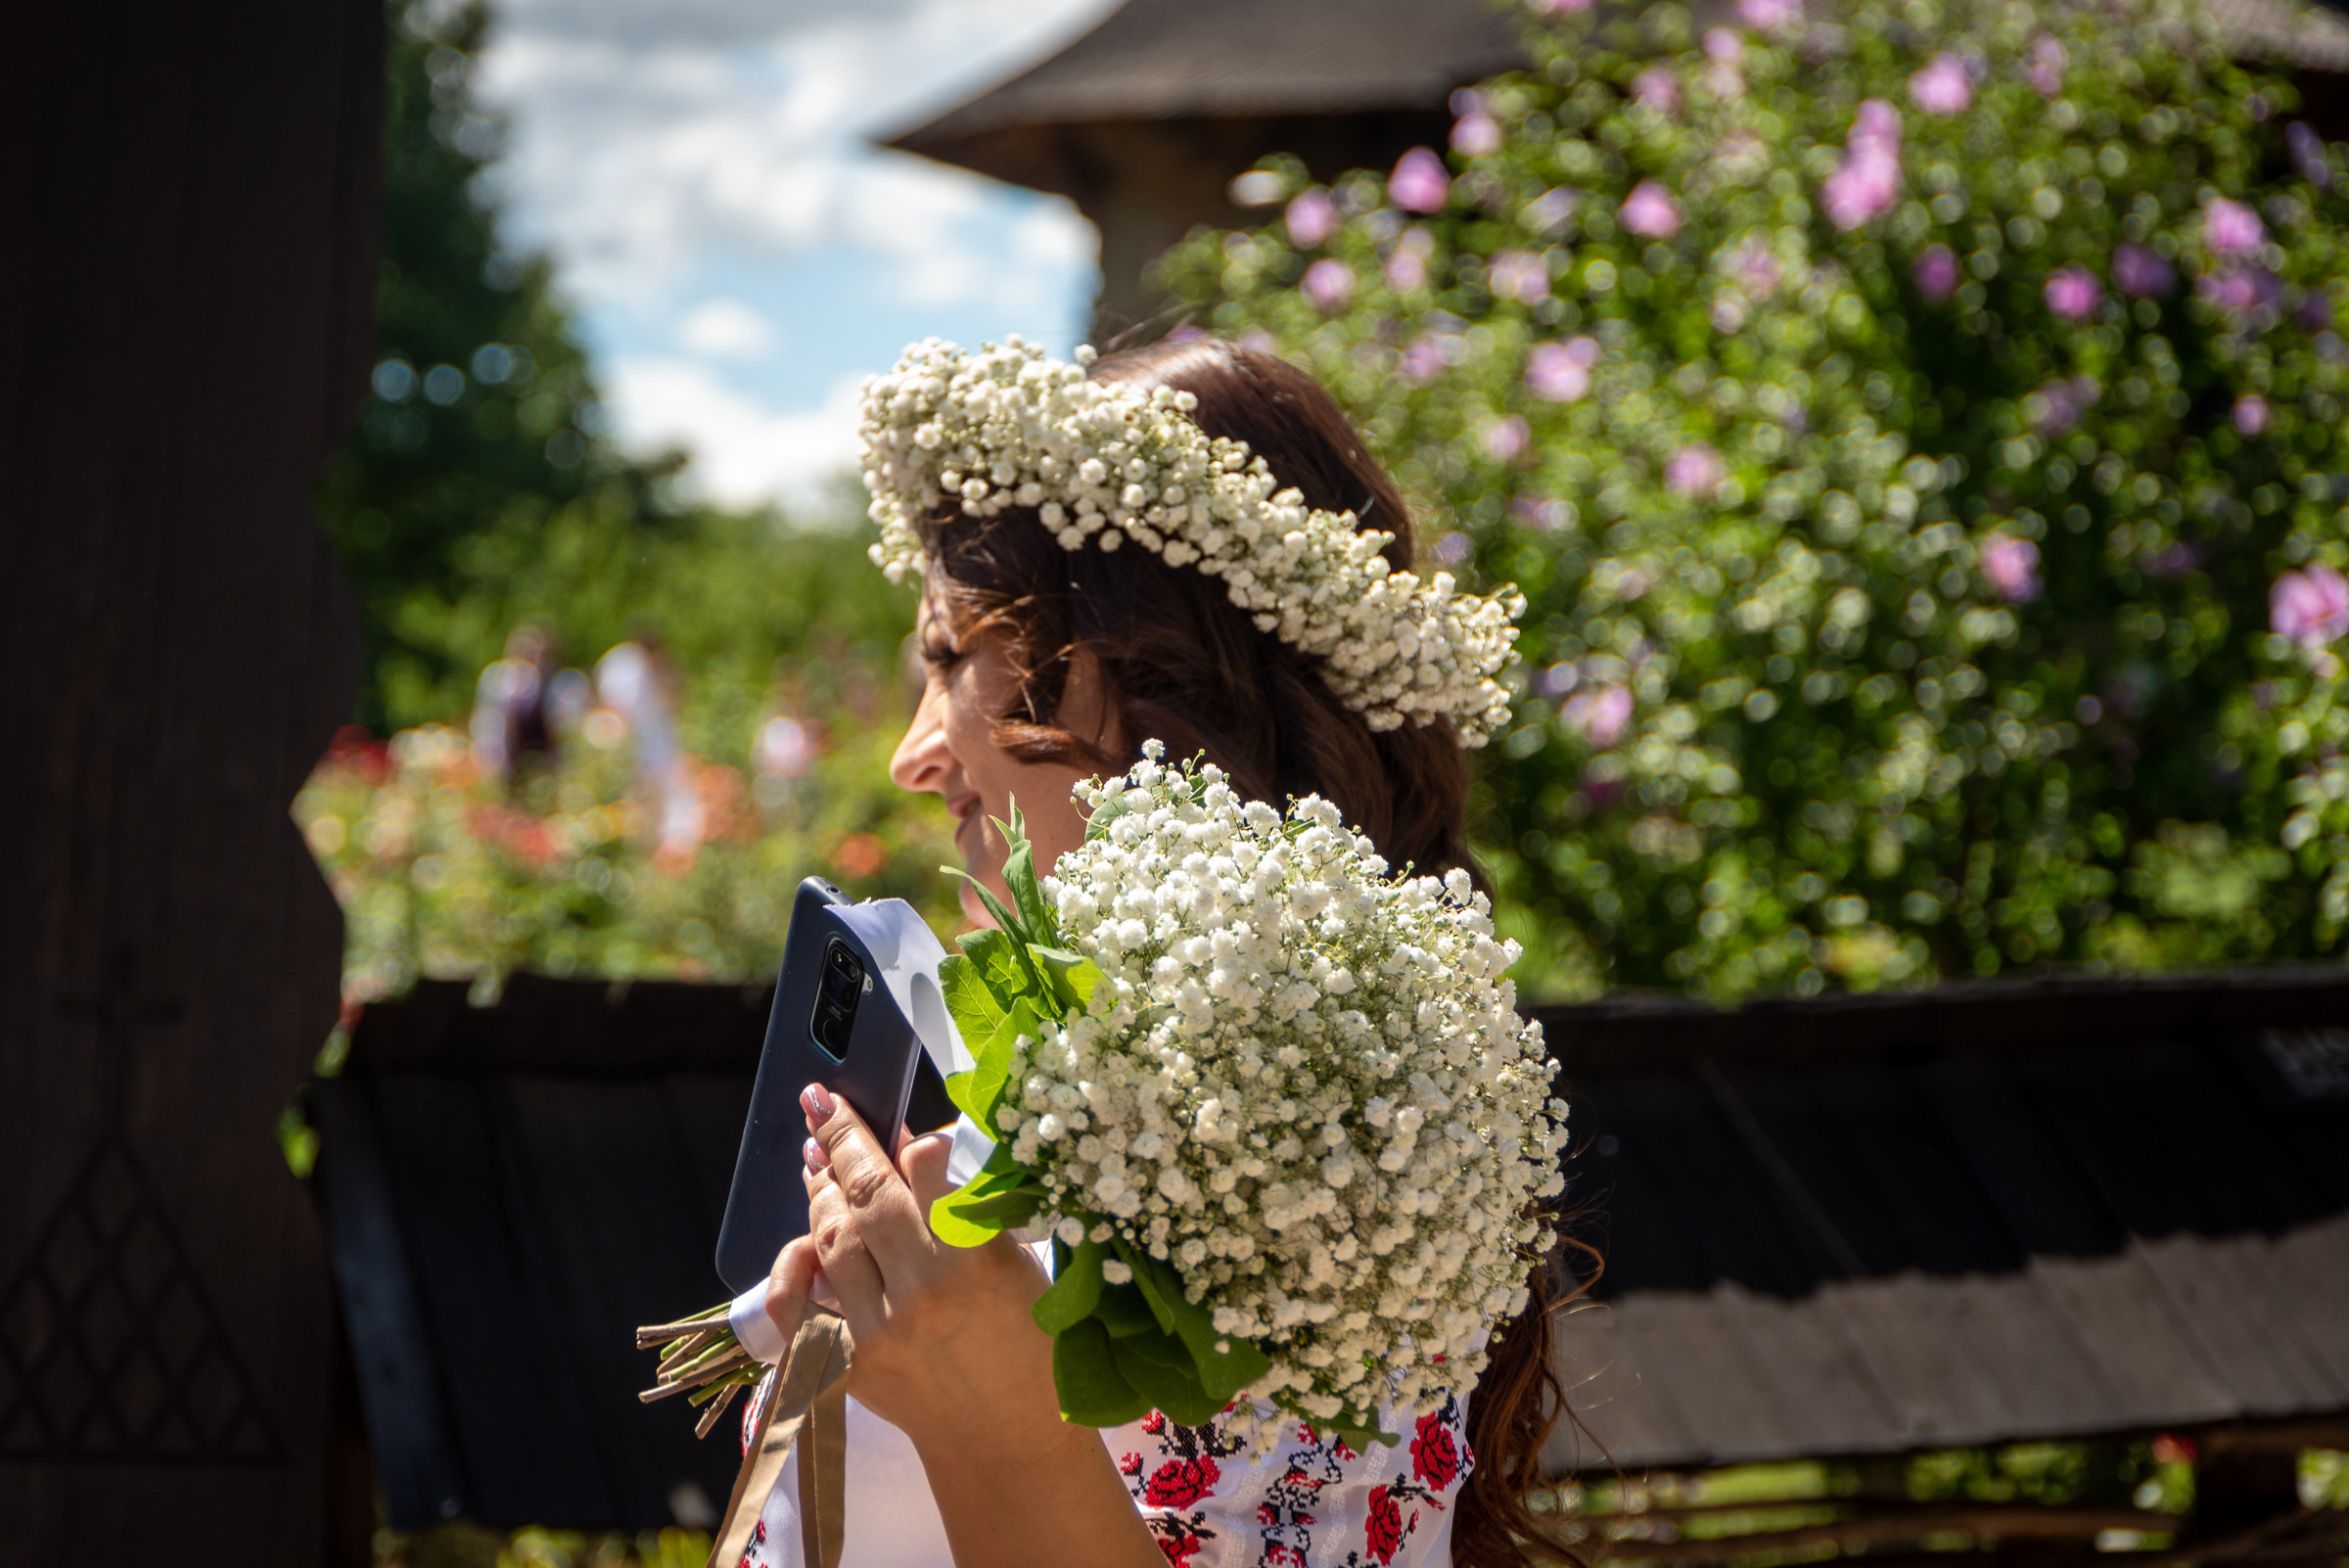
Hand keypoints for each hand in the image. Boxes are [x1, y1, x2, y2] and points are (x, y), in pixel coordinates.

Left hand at [765, 1084, 1058, 1443]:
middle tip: (821, 1103)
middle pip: (867, 1192)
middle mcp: (923, 1293)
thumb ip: (963, 1206)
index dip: (907, 1136)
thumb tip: (908, 1146)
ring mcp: (879, 1332)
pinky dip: (796, 1264)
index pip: (926, 1167)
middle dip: (840, 1137)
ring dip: (820, 1189)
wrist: (1010, 1442)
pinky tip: (802, 1235)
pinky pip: (801, 1304)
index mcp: (978, 1262)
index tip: (896, 1119)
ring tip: (816, 1157)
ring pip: (830, 1237)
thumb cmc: (1031, 1346)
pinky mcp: (850, 1365)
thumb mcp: (1015, 1264)